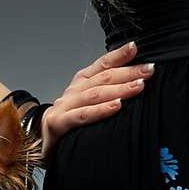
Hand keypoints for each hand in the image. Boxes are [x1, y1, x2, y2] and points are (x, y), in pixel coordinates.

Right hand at [38, 41, 154, 166]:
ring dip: (119, 89)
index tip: (135, 47)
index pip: (102, 64)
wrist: (39, 142)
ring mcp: (65, 106)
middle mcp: (73, 91)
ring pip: (95, 94)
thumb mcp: (89, 103)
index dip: (118, 55)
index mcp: (81, 82)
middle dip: (127, 72)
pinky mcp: (58, 123)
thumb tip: (138, 83)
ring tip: (139, 86)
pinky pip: (82, 115)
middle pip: (103, 78)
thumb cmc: (70, 122)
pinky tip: (116, 107)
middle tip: (148, 70)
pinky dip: (100, 110)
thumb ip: (108, 93)